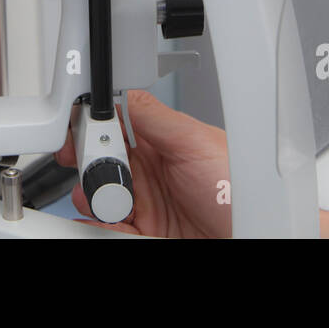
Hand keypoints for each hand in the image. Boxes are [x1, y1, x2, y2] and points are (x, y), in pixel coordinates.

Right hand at [54, 89, 231, 237]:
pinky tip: (103, 221)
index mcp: (161, 142)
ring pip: (98, 197)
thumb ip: (154, 116)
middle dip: (88, 162)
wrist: (251, 235)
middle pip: (99, 161)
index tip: (76, 131)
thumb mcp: (196, 142)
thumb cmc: (239, 191)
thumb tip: (120, 93)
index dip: (91, 126)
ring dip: (91, 198)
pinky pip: (106, 229)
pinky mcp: (142, 233)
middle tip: (93, 168)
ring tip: (104, 201)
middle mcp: (150, 172)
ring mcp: (145, 205)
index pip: (115, 125)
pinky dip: (97, 226)